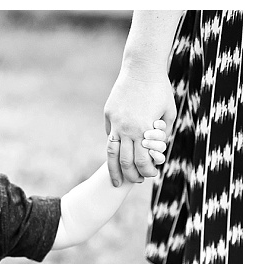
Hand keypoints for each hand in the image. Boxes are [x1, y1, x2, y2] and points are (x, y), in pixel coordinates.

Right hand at [104, 67, 175, 185]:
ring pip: (111, 152)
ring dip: (114, 169)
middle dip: (131, 175)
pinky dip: (114, 145)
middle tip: (136, 181)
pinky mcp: (108, 114)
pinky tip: (118, 151)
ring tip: (116, 180)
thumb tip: (156, 149)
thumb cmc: (160, 90)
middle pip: (125, 161)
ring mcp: (115, 122)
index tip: (150, 175)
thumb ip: (162, 133)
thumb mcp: (169, 112)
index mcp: (144, 130)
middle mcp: (127, 128)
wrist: (141, 69)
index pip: (143, 160)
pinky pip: (110, 134)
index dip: (147, 171)